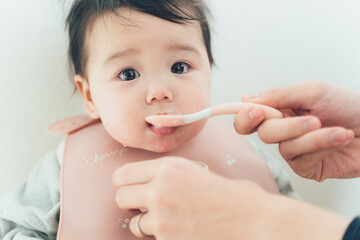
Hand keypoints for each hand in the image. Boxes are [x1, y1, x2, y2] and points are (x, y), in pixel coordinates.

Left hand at [113, 157, 348, 239]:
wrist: (250, 216)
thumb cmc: (227, 193)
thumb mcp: (193, 171)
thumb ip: (164, 175)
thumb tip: (143, 182)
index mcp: (167, 167)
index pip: (122, 174)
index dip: (124, 183)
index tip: (131, 188)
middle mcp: (159, 188)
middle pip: (120, 197)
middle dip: (131, 202)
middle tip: (145, 205)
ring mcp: (161, 215)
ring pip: (133, 222)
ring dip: (145, 222)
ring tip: (165, 219)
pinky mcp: (167, 237)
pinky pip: (151, 237)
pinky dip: (160, 235)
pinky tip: (178, 229)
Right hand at [234, 80, 359, 180]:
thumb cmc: (351, 106)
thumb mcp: (313, 91)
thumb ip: (279, 95)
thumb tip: (246, 98)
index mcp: (281, 111)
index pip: (250, 118)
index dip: (246, 117)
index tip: (256, 111)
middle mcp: (284, 132)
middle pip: (264, 134)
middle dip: (288, 126)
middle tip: (314, 119)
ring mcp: (295, 151)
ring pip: (284, 148)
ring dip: (313, 137)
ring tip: (337, 129)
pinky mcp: (307, 168)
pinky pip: (302, 161)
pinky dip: (322, 147)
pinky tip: (340, 139)